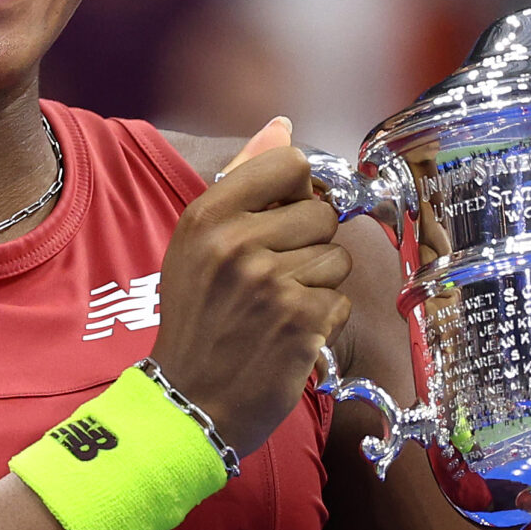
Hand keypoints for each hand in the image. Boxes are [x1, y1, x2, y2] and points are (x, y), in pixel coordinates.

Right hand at [149, 118, 351, 457]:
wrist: (188, 402)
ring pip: (338, 258)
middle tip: (275, 280)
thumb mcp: (198, 246)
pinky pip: (341, 300)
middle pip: (322, 213)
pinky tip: (289, 336)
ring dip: (319, 286)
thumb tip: (281, 127)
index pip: (289, 164)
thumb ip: (243, 183)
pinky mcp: (300, 320)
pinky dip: (323, 322)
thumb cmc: (198, 322)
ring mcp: (269, 282)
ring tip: (278, 310)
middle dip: (310, 246)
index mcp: (207, 216)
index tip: (283, 219)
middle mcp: (236, 243)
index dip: (299, 192)